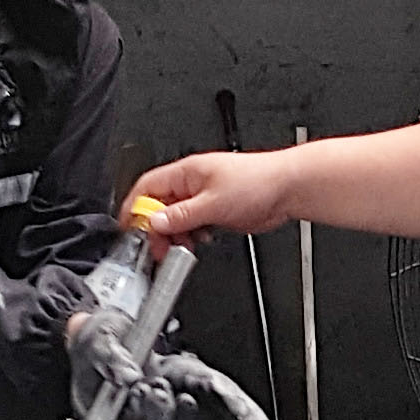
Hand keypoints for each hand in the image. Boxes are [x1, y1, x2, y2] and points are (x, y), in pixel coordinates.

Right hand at [130, 145, 296, 243]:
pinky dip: (193, 236)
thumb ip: (181, 215)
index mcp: (186, 173)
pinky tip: (200, 241)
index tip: (132, 230)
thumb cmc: (257, 181)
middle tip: (160, 246)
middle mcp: (192, 184)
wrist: (287, 188)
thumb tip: (155, 222)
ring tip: (183, 246)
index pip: (147, 188)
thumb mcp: (212, 203)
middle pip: (160, 207)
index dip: (135, 209)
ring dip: (176, 234)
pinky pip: (194, 225)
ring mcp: (204, 197)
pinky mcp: (216, 211)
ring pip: (177, 219)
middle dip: (157, 228)